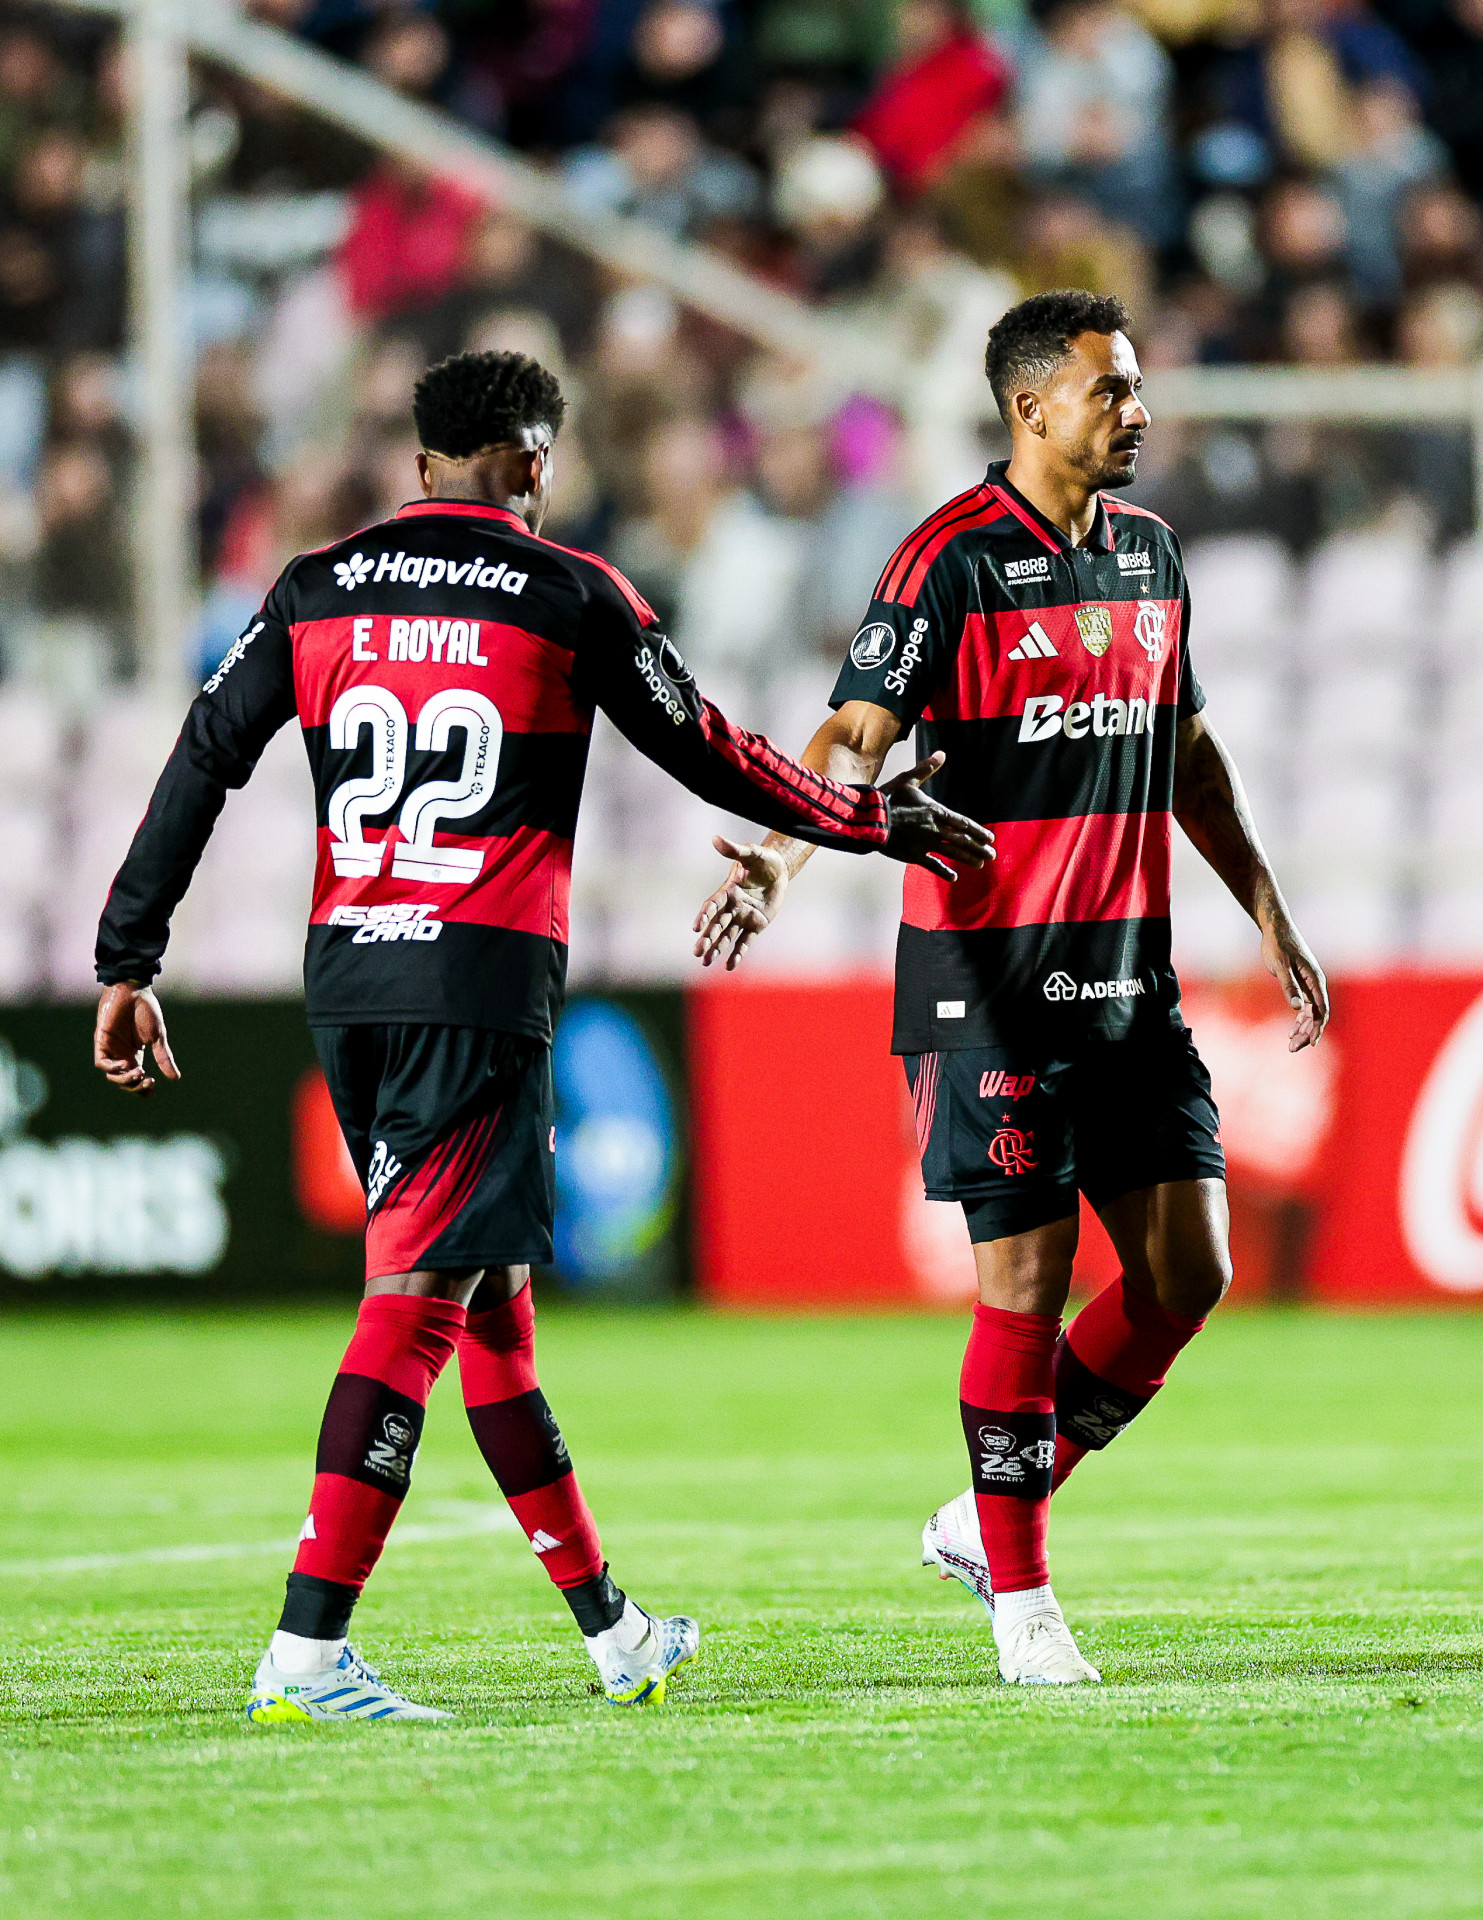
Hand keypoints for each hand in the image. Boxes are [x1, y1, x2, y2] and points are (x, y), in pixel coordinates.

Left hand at [93, 982, 180, 1094]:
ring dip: (125, 1079)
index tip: (152, 1089)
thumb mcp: (157, 1037)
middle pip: (125, 1081)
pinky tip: (125, 1063)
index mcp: (136, 1055)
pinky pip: (102, 1062)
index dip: (142, 1088)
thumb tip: (175, 1078)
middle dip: (135, 1086)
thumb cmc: (146, 1010)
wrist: (132, 991)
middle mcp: (123, 1055)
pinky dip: (112, 1067)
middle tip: (148, 1081)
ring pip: (113, 1075)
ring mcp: (111, 1050)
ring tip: (139, 1072)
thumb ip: (164, 1057)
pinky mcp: (101, 1042)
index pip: (137, 1079)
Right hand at [692, 836, 788, 970]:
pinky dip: (738, 953)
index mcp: (728, 891)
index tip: (697, 927)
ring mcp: (743, 917)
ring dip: (716, 949)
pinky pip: (745, 941)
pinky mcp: (755, 925)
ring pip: (727, 936)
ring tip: (705, 962)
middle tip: (697, 952)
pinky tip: (729, 966)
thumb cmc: (763, 860)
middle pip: (717, 925)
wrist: (778, 871)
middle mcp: (732, 906)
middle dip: (708, 938)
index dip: (705, 916)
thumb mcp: (751, 853)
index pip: (713, 905)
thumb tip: (716, 838)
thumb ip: (735, 850)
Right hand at [880, 752, 994, 879]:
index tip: (990, 838)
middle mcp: (935, 829)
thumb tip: (941, 754)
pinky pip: (933, 865)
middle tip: (991, 855)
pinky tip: (954, 877)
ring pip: (952, 853)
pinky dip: (944, 871)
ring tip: (981, 865)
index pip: (962, 823)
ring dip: (968, 859)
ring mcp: (925, 844)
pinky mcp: (914, 855)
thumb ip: (926, 769)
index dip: (977, 831)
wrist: (872, 820)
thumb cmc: (889, 799)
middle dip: (978, 848)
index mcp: (935, 811)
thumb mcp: (908, 780)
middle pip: (962, 840)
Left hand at [1260, 915, 1328, 1052]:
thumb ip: (1289, 986)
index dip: (1318, 1027)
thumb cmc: (1278, 945)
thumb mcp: (1280, 966)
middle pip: (1317, 1015)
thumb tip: (1297, 1008)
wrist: (1275, 929)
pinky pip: (1305, 1007)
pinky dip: (1300, 1020)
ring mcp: (1309, 985)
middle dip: (1308, 1033)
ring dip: (1303, 1029)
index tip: (1311, 1043)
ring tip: (1291, 1045)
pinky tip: (1291, 1031)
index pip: (1321, 1009)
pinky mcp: (1301, 984)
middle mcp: (1315, 984)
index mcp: (1315, 980)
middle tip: (1293, 1048)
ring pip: (1311, 1013)